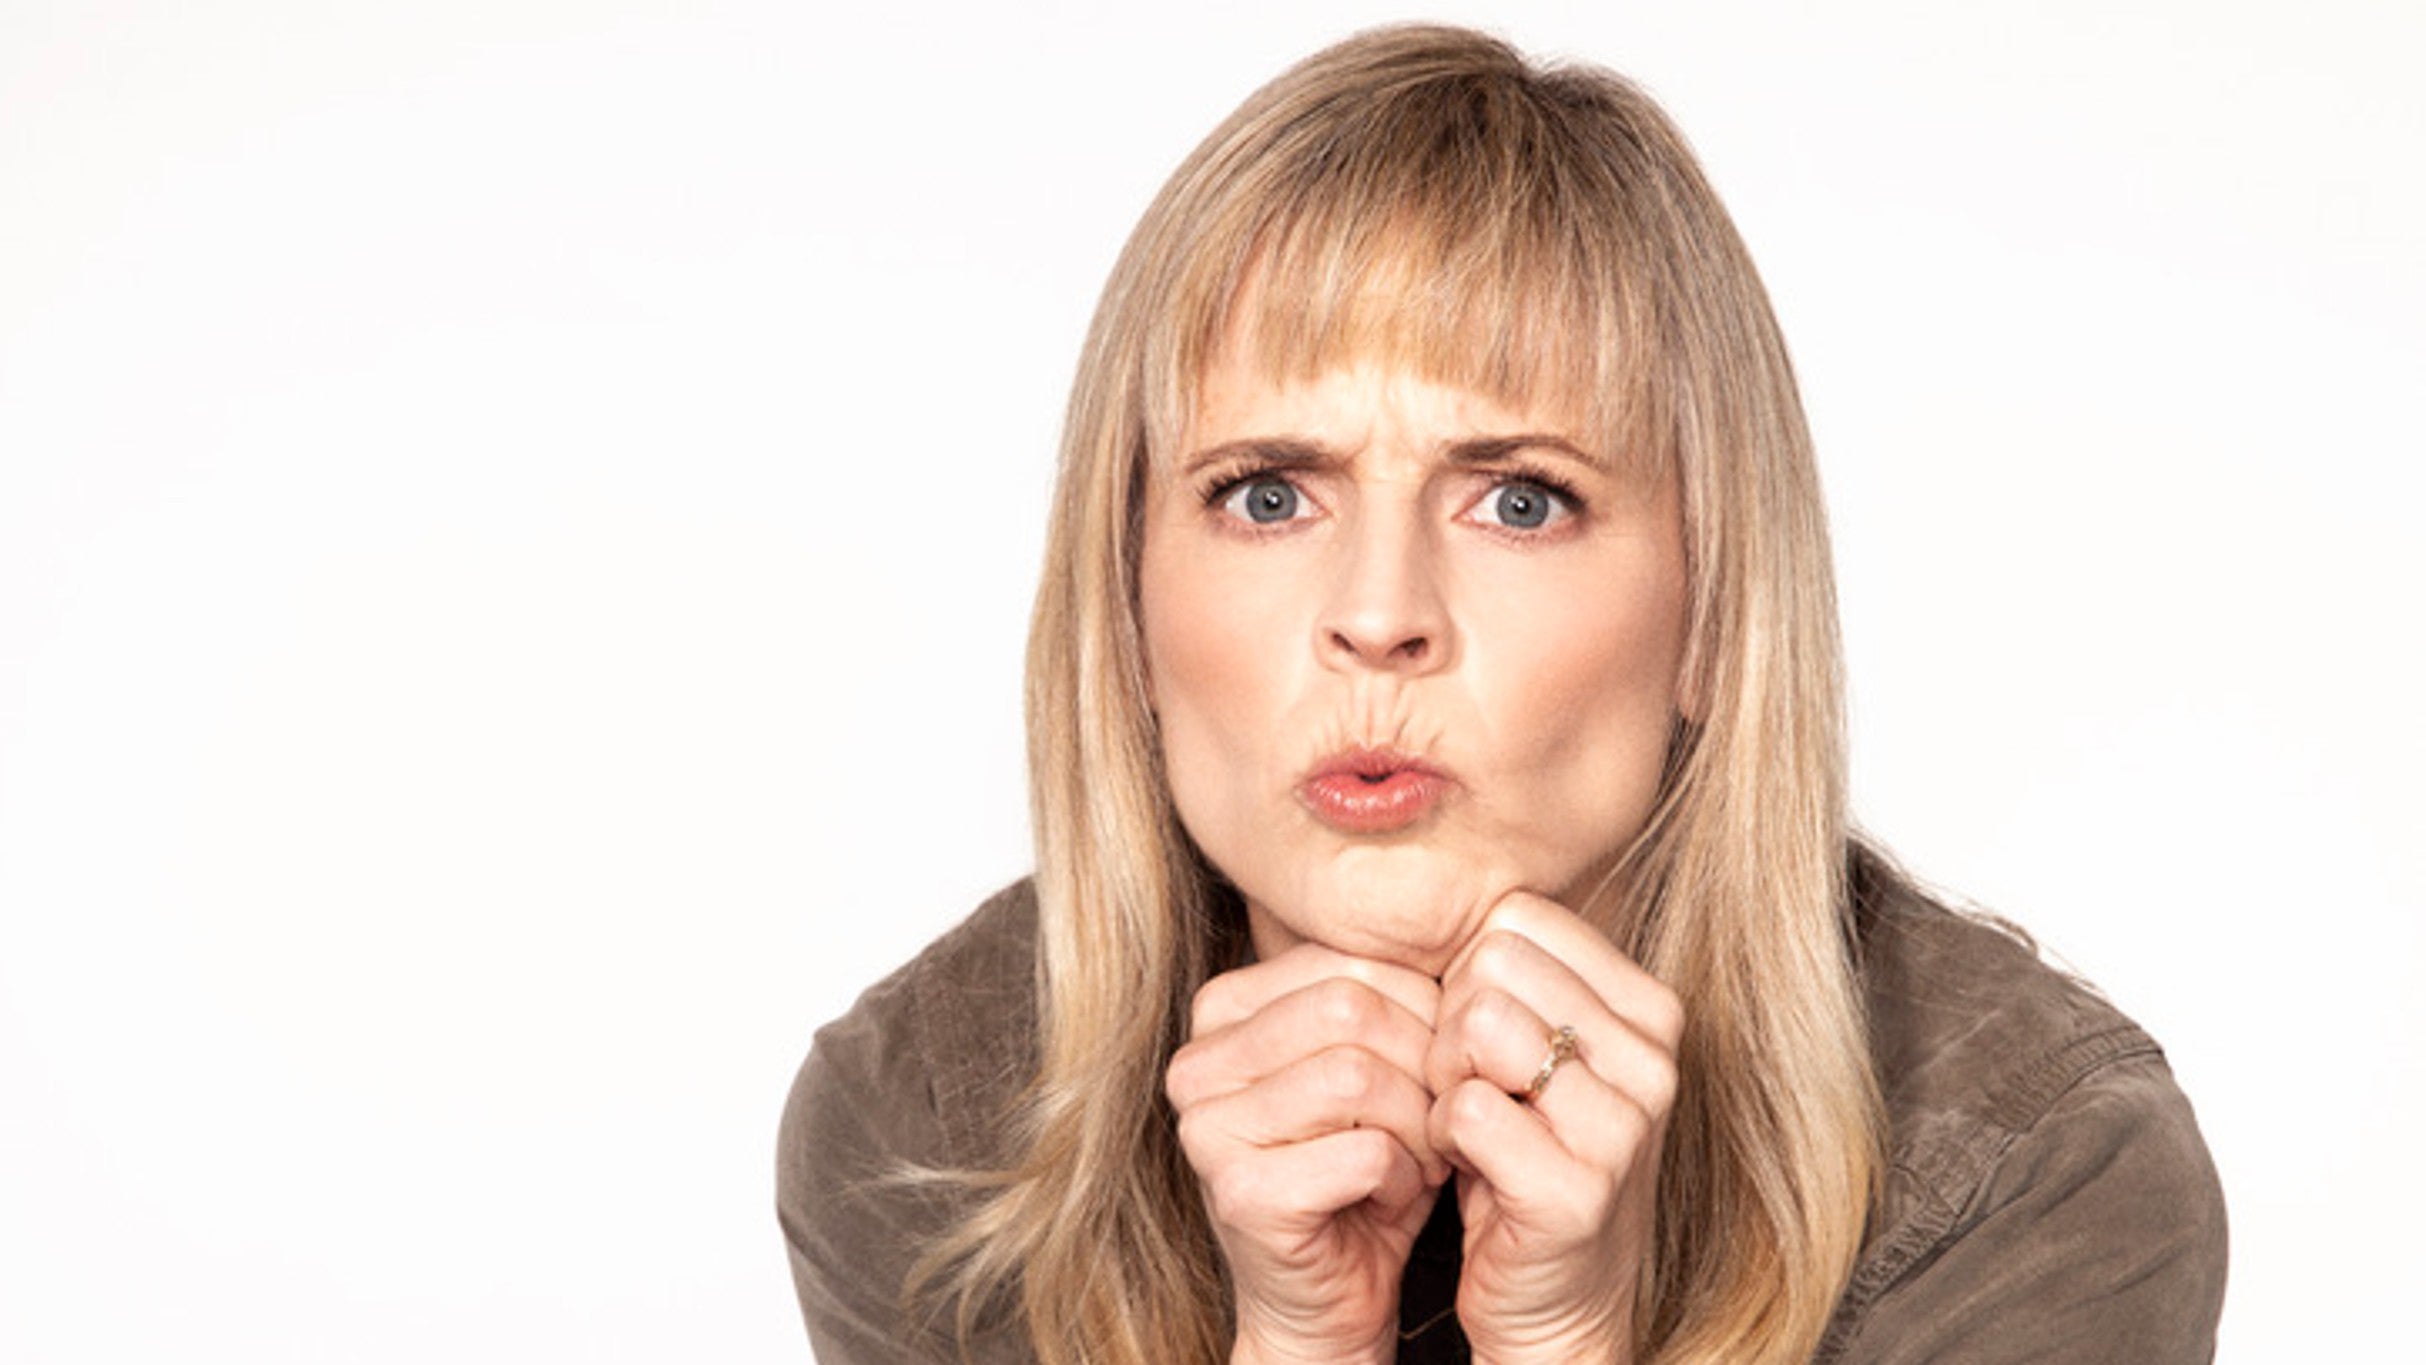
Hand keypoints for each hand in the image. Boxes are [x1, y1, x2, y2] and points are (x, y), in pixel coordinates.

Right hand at [1165, 944, 1450, 1363]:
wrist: (1330, 1299)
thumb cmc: (1364, 1169)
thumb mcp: (1378, 1063)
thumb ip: (1390, 996)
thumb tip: (1466, 936)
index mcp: (1221, 1009)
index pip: (1350, 960)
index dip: (1425, 1009)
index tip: (1438, 1067)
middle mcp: (1197, 1062)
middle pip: (1353, 1008)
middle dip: (1424, 1065)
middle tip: (1439, 1118)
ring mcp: (1206, 1128)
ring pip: (1359, 1075)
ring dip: (1417, 1125)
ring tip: (1419, 1157)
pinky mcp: (1239, 1193)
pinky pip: (1364, 1152)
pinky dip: (1404, 1177)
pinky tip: (1392, 1197)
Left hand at [1424, 892, 1683, 1362]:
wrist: (1559, 1302)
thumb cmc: (1528, 1156)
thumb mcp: (1542, 1050)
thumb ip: (1510, 974)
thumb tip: (1431, 897)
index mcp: (1649, 1007)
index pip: (1515, 916)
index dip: (1467, 973)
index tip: (1479, 1037)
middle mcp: (1652, 1058)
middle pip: (1489, 962)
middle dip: (1449, 1022)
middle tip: (1467, 1085)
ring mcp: (1623, 1127)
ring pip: (1477, 1024)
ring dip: (1443, 1077)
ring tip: (1467, 1120)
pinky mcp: (1577, 1190)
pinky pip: (1466, 1108)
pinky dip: (1441, 1134)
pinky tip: (1466, 1163)